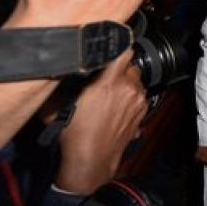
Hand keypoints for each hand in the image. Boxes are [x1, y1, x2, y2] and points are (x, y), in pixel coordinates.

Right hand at [55, 51, 146, 194]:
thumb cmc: (76, 134)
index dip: (117, 46)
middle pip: (130, 65)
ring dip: (126, 83)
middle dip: (119, 68)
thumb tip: (72, 66)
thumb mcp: (63, 102)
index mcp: (110, 82)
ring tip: (109, 95)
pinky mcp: (143, 111)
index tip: (112, 46)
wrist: (92, 159)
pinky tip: (116, 106)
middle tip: (104, 77)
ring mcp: (139, 100)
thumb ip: (72, 80)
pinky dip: (130, 96)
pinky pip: (139, 95)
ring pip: (136, 81)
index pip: (123, 50)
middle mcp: (129, 88)